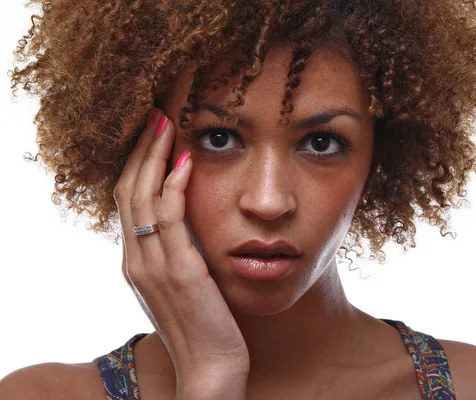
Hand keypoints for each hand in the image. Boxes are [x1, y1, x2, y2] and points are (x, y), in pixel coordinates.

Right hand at [112, 108, 249, 384]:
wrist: (210, 367)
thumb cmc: (203, 324)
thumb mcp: (184, 283)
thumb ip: (178, 253)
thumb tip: (189, 223)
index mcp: (136, 261)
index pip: (128, 201)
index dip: (138, 164)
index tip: (152, 134)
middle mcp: (136, 259)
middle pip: (129, 190)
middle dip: (142, 149)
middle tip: (156, 114)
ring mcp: (153, 265)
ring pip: (143, 197)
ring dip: (155, 156)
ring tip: (167, 122)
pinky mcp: (178, 271)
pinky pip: (170, 218)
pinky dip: (175, 185)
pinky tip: (187, 160)